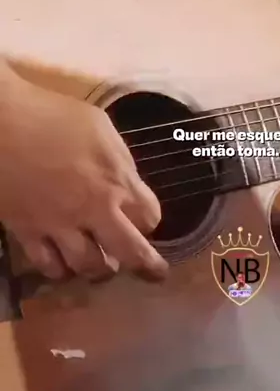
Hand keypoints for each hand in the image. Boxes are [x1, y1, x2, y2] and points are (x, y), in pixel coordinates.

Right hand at [0, 62, 165, 281]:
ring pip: (89, 267)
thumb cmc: (54, 116)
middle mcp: (94, 211)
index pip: (149, 216)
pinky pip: (49, 266)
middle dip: (146, 265)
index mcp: (116, 180)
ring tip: (102, 266)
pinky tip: (63, 264)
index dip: (150, 219)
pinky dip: (60, 269)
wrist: (4, 125)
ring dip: (100, 268)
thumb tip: (126, 179)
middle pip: (130, 253)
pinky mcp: (28, 233)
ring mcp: (60, 226)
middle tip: (154, 275)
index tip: (147, 220)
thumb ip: (118, 158)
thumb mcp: (100, 127)